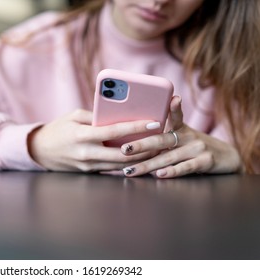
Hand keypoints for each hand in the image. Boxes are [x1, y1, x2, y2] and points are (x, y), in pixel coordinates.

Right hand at [28, 109, 161, 171]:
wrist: (39, 151)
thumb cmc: (57, 130)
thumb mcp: (73, 116)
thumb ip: (94, 116)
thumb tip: (116, 115)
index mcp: (82, 136)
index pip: (114, 131)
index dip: (136, 127)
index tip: (154, 121)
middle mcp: (87, 153)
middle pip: (123, 154)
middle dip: (146, 148)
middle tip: (163, 140)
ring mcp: (88, 165)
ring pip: (121, 165)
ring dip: (140, 159)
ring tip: (157, 149)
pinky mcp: (89, 172)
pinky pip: (112, 169)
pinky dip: (127, 163)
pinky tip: (140, 157)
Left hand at [122, 96, 242, 177]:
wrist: (226, 158)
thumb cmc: (195, 147)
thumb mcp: (183, 136)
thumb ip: (163, 136)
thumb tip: (131, 140)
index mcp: (180, 128)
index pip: (174, 116)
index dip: (173, 108)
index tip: (171, 100)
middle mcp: (188, 136)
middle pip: (161, 140)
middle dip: (140, 145)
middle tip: (124, 149)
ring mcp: (197, 149)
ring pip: (168, 157)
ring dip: (147, 165)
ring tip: (131, 170)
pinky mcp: (205, 162)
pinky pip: (185, 167)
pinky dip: (172, 171)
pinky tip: (159, 174)